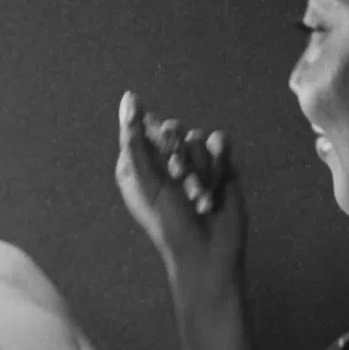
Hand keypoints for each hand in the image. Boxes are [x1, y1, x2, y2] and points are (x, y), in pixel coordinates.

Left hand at [115, 90, 246, 276]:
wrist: (209, 251)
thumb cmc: (170, 222)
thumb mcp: (147, 182)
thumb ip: (136, 140)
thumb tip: (128, 98)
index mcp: (139, 164)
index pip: (142, 130)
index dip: (154, 143)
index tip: (160, 164)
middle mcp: (166, 160)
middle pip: (172, 129)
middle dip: (179, 157)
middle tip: (179, 181)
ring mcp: (194, 162)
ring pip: (197, 138)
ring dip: (199, 169)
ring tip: (199, 196)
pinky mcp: (220, 165)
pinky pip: (219, 142)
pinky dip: (218, 162)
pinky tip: (217, 184)